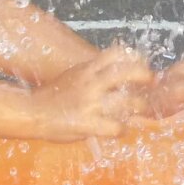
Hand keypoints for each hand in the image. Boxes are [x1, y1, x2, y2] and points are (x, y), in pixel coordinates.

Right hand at [31, 45, 153, 140]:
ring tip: (138, 112)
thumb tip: (113, 74)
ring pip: (127, 101)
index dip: (133, 57)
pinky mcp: (87, 123)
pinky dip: (121, 129)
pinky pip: (115, 127)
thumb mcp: (72, 76)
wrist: (32, 112)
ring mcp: (90, 103)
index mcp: (86, 69)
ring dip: (138, 107)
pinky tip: (119, 130)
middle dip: (144, 76)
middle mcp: (90, 82)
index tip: (142, 63)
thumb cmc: (52, 96)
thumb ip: (91, 74)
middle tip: (151, 83)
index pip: (115, 53)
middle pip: (126, 72)